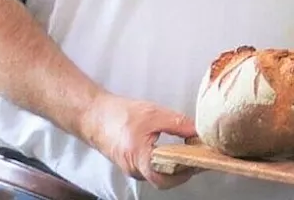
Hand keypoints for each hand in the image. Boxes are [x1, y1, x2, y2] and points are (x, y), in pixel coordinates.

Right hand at [80, 93, 198, 189]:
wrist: (94, 115)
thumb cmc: (118, 114)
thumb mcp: (153, 114)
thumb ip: (178, 123)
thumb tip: (198, 131)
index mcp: (139, 158)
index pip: (166, 178)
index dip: (186, 172)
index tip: (200, 160)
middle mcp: (134, 169)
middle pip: (164, 179)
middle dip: (184, 170)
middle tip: (199, 156)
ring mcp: (132, 169)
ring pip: (158, 175)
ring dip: (175, 167)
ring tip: (190, 152)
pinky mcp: (132, 165)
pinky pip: (152, 170)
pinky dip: (166, 163)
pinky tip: (175, 152)